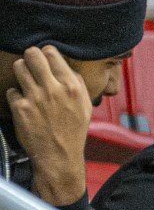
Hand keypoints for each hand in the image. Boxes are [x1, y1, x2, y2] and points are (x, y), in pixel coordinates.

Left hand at [8, 46, 91, 205]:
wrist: (59, 156)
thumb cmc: (73, 132)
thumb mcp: (85, 106)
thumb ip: (77, 85)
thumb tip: (68, 69)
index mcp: (71, 86)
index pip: (52, 53)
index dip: (46, 54)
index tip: (45, 60)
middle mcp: (53, 89)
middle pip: (32, 54)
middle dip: (30, 57)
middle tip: (31, 65)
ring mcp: (35, 97)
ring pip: (19, 67)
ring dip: (21, 73)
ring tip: (27, 83)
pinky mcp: (20, 107)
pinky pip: (11, 90)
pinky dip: (16, 96)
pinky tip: (24, 104)